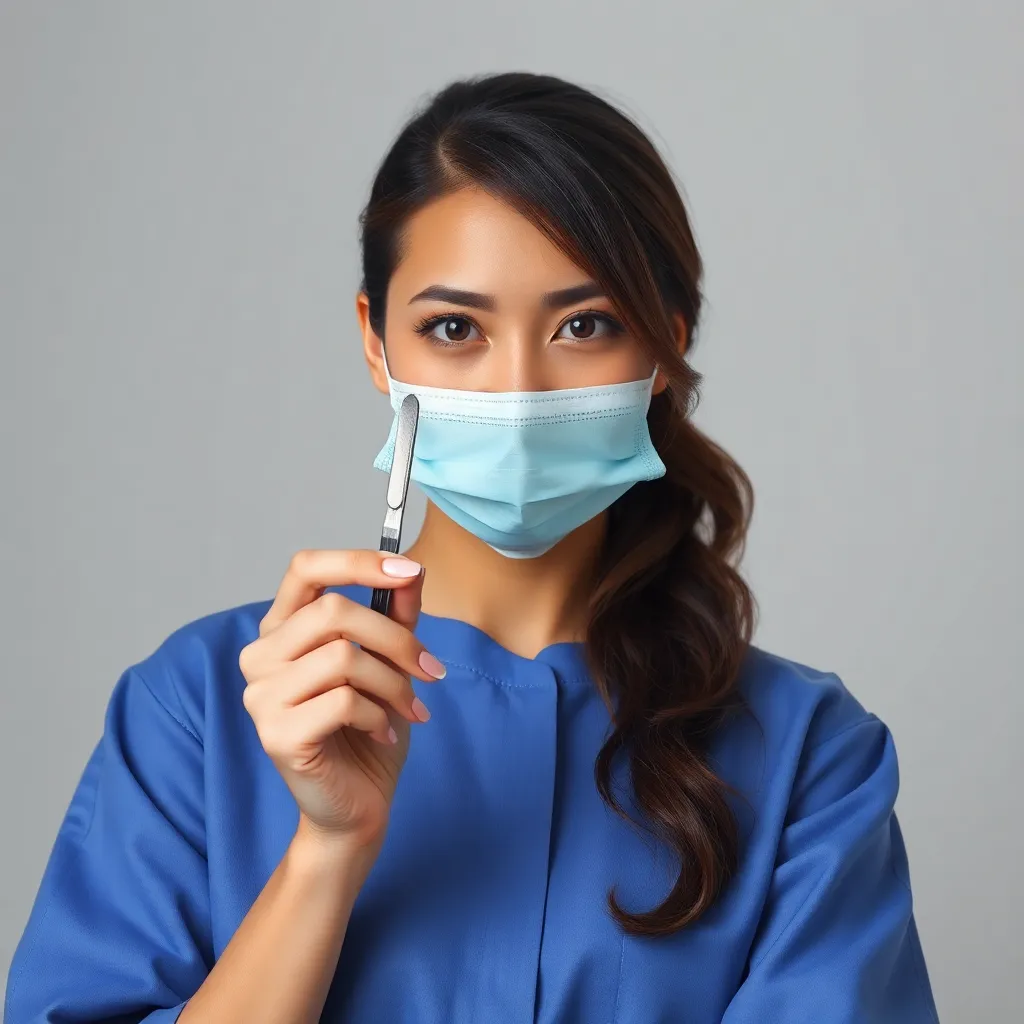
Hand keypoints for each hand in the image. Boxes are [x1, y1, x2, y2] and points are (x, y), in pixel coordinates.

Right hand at [238, 549, 444, 851]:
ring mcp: (261, 696)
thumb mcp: (390, 663)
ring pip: (343, 656)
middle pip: (335, 612)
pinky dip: (379, 715)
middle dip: (397, 639)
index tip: (410, 570)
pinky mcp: (276, 734)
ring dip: (394, 683)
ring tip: (410, 708)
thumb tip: (412, 571)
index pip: (306, 568)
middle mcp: (260, 656)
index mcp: (282, 629)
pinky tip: (383, 733)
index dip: (358, 562)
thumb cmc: (369, 729)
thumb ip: (396, 616)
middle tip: (431, 670)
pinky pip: (343, 701)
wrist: (355, 807)